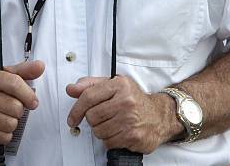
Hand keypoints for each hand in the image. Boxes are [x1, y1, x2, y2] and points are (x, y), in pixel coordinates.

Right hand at [0, 60, 44, 146]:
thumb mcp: (1, 76)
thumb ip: (22, 71)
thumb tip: (39, 66)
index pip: (14, 83)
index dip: (28, 93)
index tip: (32, 100)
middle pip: (16, 107)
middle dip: (18, 110)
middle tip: (10, 108)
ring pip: (11, 124)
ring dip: (11, 123)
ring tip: (2, 117)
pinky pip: (4, 137)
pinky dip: (4, 134)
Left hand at [66, 75, 180, 153]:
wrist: (159, 115)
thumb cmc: (133, 99)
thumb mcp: (113, 85)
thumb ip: (90, 85)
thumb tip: (71, 89)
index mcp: (119, 85)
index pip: (88, 96)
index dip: (76, 109)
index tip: (72, 118)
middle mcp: (125, 101)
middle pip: (92, 116)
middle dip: (93, 119)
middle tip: (103, 116)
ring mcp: (130, 120)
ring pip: (98, 132)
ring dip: (101, 130)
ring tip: (112, 123)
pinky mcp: (133, 137)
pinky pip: (108, 143)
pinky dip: (110, 140)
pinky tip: (118, 131)